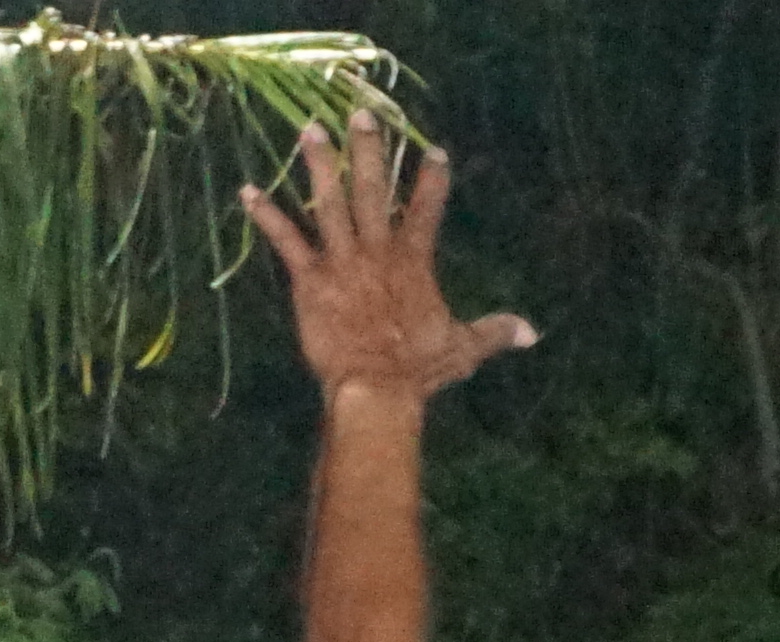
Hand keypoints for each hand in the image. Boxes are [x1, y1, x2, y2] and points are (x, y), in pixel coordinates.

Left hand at [239, 117, 533, 407]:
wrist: (375, 387)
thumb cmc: (418, 370)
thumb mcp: (463, 349)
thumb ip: (495, 332)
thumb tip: (532, 333)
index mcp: (413, 260)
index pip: (427, 208)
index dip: (432, 179)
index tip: (435, 151)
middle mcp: (377, 249)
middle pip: (374, 188)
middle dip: (369, 149)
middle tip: (361, 114)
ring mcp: (342, 260)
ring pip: (330, 201)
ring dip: (320, 165)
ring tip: (309, 130)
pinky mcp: (310, 279)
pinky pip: (286, 241)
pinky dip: (266, 215)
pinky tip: (247, 191)